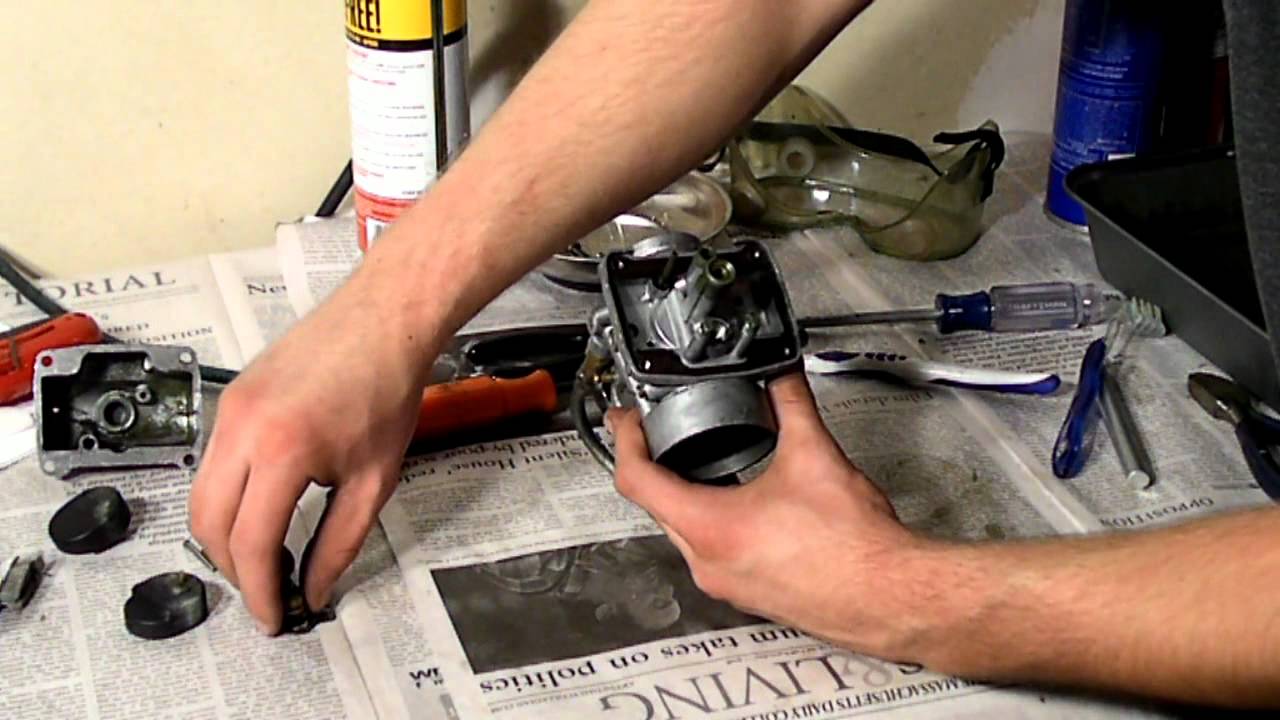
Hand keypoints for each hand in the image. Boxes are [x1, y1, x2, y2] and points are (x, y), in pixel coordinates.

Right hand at [189, 256, 432, 634]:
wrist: (383, 323)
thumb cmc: (386, 386)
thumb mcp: (374, 479)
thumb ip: (340, 542)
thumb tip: (314, 587)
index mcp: (283, 450)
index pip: (252, 542)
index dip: (259, 591)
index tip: (273, 615)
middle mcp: (243, 428)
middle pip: (209, 525)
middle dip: (232, 570)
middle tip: (264, 592)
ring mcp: (229, 410)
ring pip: (200, 495)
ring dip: (223, 536)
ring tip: (261, 559)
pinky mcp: (229, 400)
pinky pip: (210, 464)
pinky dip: (225, 498)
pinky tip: (257, 512)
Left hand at [610, 373, 936, 657]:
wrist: (889, 596)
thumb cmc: (855, 548)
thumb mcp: (814, 456)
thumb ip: (790, 404)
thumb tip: (780, 379)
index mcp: (710, 528)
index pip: (637, 479)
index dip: (626, 439)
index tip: (626, 420)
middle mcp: (708, 563)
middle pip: (655, 507)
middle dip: (655, 465)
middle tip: (660, 433)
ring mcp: (726, 584)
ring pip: (683, 532)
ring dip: (686, 496)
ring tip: (702, 462)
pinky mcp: (748, 594)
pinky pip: (712, 552)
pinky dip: (714, 522)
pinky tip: (742, 503)